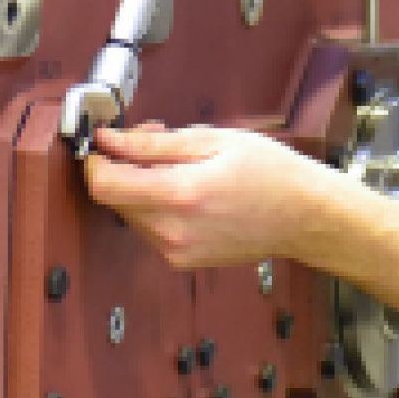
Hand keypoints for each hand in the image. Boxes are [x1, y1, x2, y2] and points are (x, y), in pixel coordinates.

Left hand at [84, 122, 333, 269]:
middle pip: (114, 198)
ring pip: (130, 212)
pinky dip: (156, 205)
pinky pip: (150, 227)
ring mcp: (176, 251)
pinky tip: (187, 188)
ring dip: (140, 185)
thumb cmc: (270, 173)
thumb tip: (109, 140)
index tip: (104, 142)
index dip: (95, 160)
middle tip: (154, 137)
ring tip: (179, 163)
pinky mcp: (181, 260)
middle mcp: (173, 231)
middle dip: (122, 165)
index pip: (104, 185)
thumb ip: (154, 143)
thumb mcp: (213, 141)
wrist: (304, 217)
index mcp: (180, 195)